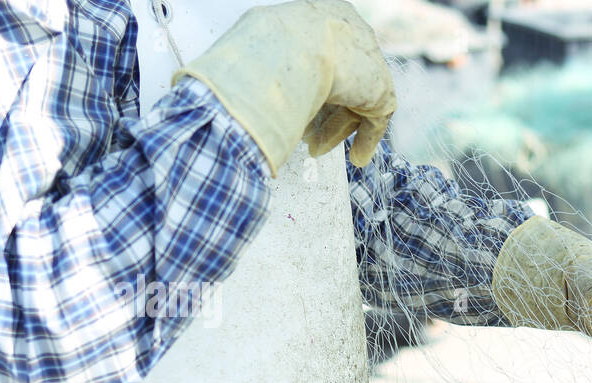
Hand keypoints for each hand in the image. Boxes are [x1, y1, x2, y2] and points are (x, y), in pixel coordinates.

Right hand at [176, 0, 397, 174]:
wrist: (289, 48)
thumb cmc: (261, 46)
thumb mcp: (251, 42)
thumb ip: (256, 60)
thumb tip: (211, 83)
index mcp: (316, 14)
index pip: (317, 55)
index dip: (307, 85)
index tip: (295, 107)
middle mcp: (346, 31)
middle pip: (338, 78)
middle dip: (321, 109)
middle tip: (306, 135)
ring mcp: (367, 59)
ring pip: (355, 99)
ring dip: (335, 127)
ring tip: (318, 149)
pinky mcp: (380, 88)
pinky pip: (376, 117)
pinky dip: (366, 139)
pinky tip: (357, 158)